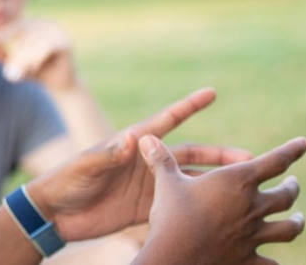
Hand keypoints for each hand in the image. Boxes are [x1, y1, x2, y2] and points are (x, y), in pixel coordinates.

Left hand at [0, 18, 76, 89]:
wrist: (59, 84)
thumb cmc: (34, 71)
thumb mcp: (14, 63)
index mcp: (31, 23)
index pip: (12, 26)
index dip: (1, 36)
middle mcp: (44, 22)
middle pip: (22, 32)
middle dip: (12, 51)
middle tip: (7, 68)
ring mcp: (56, 30)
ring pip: (33, 41)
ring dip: (23, 58)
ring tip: (18, 72)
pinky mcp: (64, 42)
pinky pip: (46, 47)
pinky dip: (36, 59)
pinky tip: (32, 69)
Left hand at [24, 88, 253, 240]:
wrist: (55, 213)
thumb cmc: (65, 181)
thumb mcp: (85, 166)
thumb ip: (107, 154)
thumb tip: (130, 140)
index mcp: (132, 144)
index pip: (166, 121)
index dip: (188, 107)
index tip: (212, 93)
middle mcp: (146, 162)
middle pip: (190, 154)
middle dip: (219, 155)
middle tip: (249, 159)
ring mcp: (149, 186)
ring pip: (190, 181)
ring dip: (215, 182)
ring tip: (244, 186)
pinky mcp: (146, 208)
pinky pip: (178, 205)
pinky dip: (198, 206)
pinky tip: (220, 212)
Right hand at [137, 135, 305, 264]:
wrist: (175, 258)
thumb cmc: (171, 216)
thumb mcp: (166, 184)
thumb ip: (161, 160)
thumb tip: (145, 137)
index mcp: (238, 181)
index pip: (276, 160)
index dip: (293, 150)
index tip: (304, 143)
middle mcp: (253, 207)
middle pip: (287, 195)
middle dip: (292, 188)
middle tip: (293, 184)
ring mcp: (254, 236)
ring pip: (289, 228)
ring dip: (296, 222)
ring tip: (297, 219)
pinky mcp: (249, 260)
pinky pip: (271, 262)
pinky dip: (274, 261)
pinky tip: (274, 261)